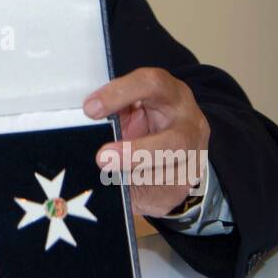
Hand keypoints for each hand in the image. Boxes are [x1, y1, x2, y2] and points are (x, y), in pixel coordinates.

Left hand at [83, 67, 210, 217]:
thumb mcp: (128, 108)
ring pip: (170, 174)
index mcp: (170, 93)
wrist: (173, 145)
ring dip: (135, 178)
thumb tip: (82, 120)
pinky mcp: (187, 182)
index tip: (90, 109)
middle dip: (136, 153)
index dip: (120, 94)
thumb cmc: (142, 120)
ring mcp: (195, 156)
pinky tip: (121, 188)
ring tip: (107, 177)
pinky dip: (137, 192)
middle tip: (102, 158)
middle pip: (174, 141)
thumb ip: (113, 111)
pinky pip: (163, 192)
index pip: (151, 84)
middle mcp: (189, 123)